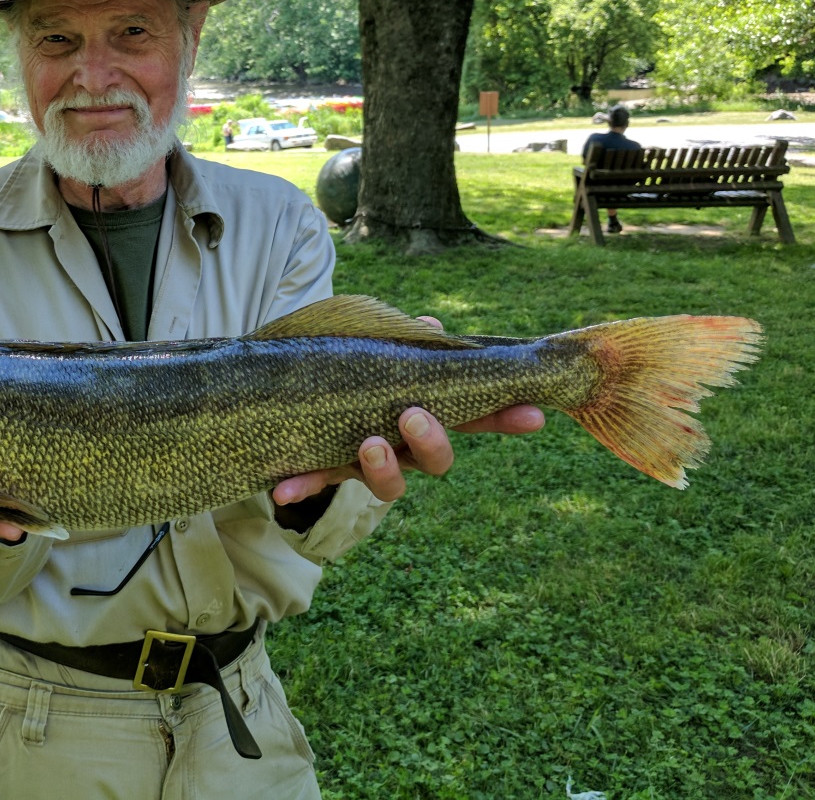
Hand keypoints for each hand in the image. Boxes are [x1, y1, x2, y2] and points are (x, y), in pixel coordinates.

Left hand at [272, 314, 545, 508]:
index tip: (533, 415)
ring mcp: (365, 464)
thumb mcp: (379, 349)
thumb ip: (404, 343)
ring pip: (389, 483)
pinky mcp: (322, 472)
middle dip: (431, 440)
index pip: (473, 416)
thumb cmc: (355, 370)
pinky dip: (299, 485)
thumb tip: (428, 325)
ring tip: (370, 446)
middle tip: (413, 416)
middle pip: (436, 460)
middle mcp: (403, 448)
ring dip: (383, 467)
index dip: (504, 417)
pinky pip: (314, 483)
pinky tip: (280, 489)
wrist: (295, 401)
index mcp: (424, 414)